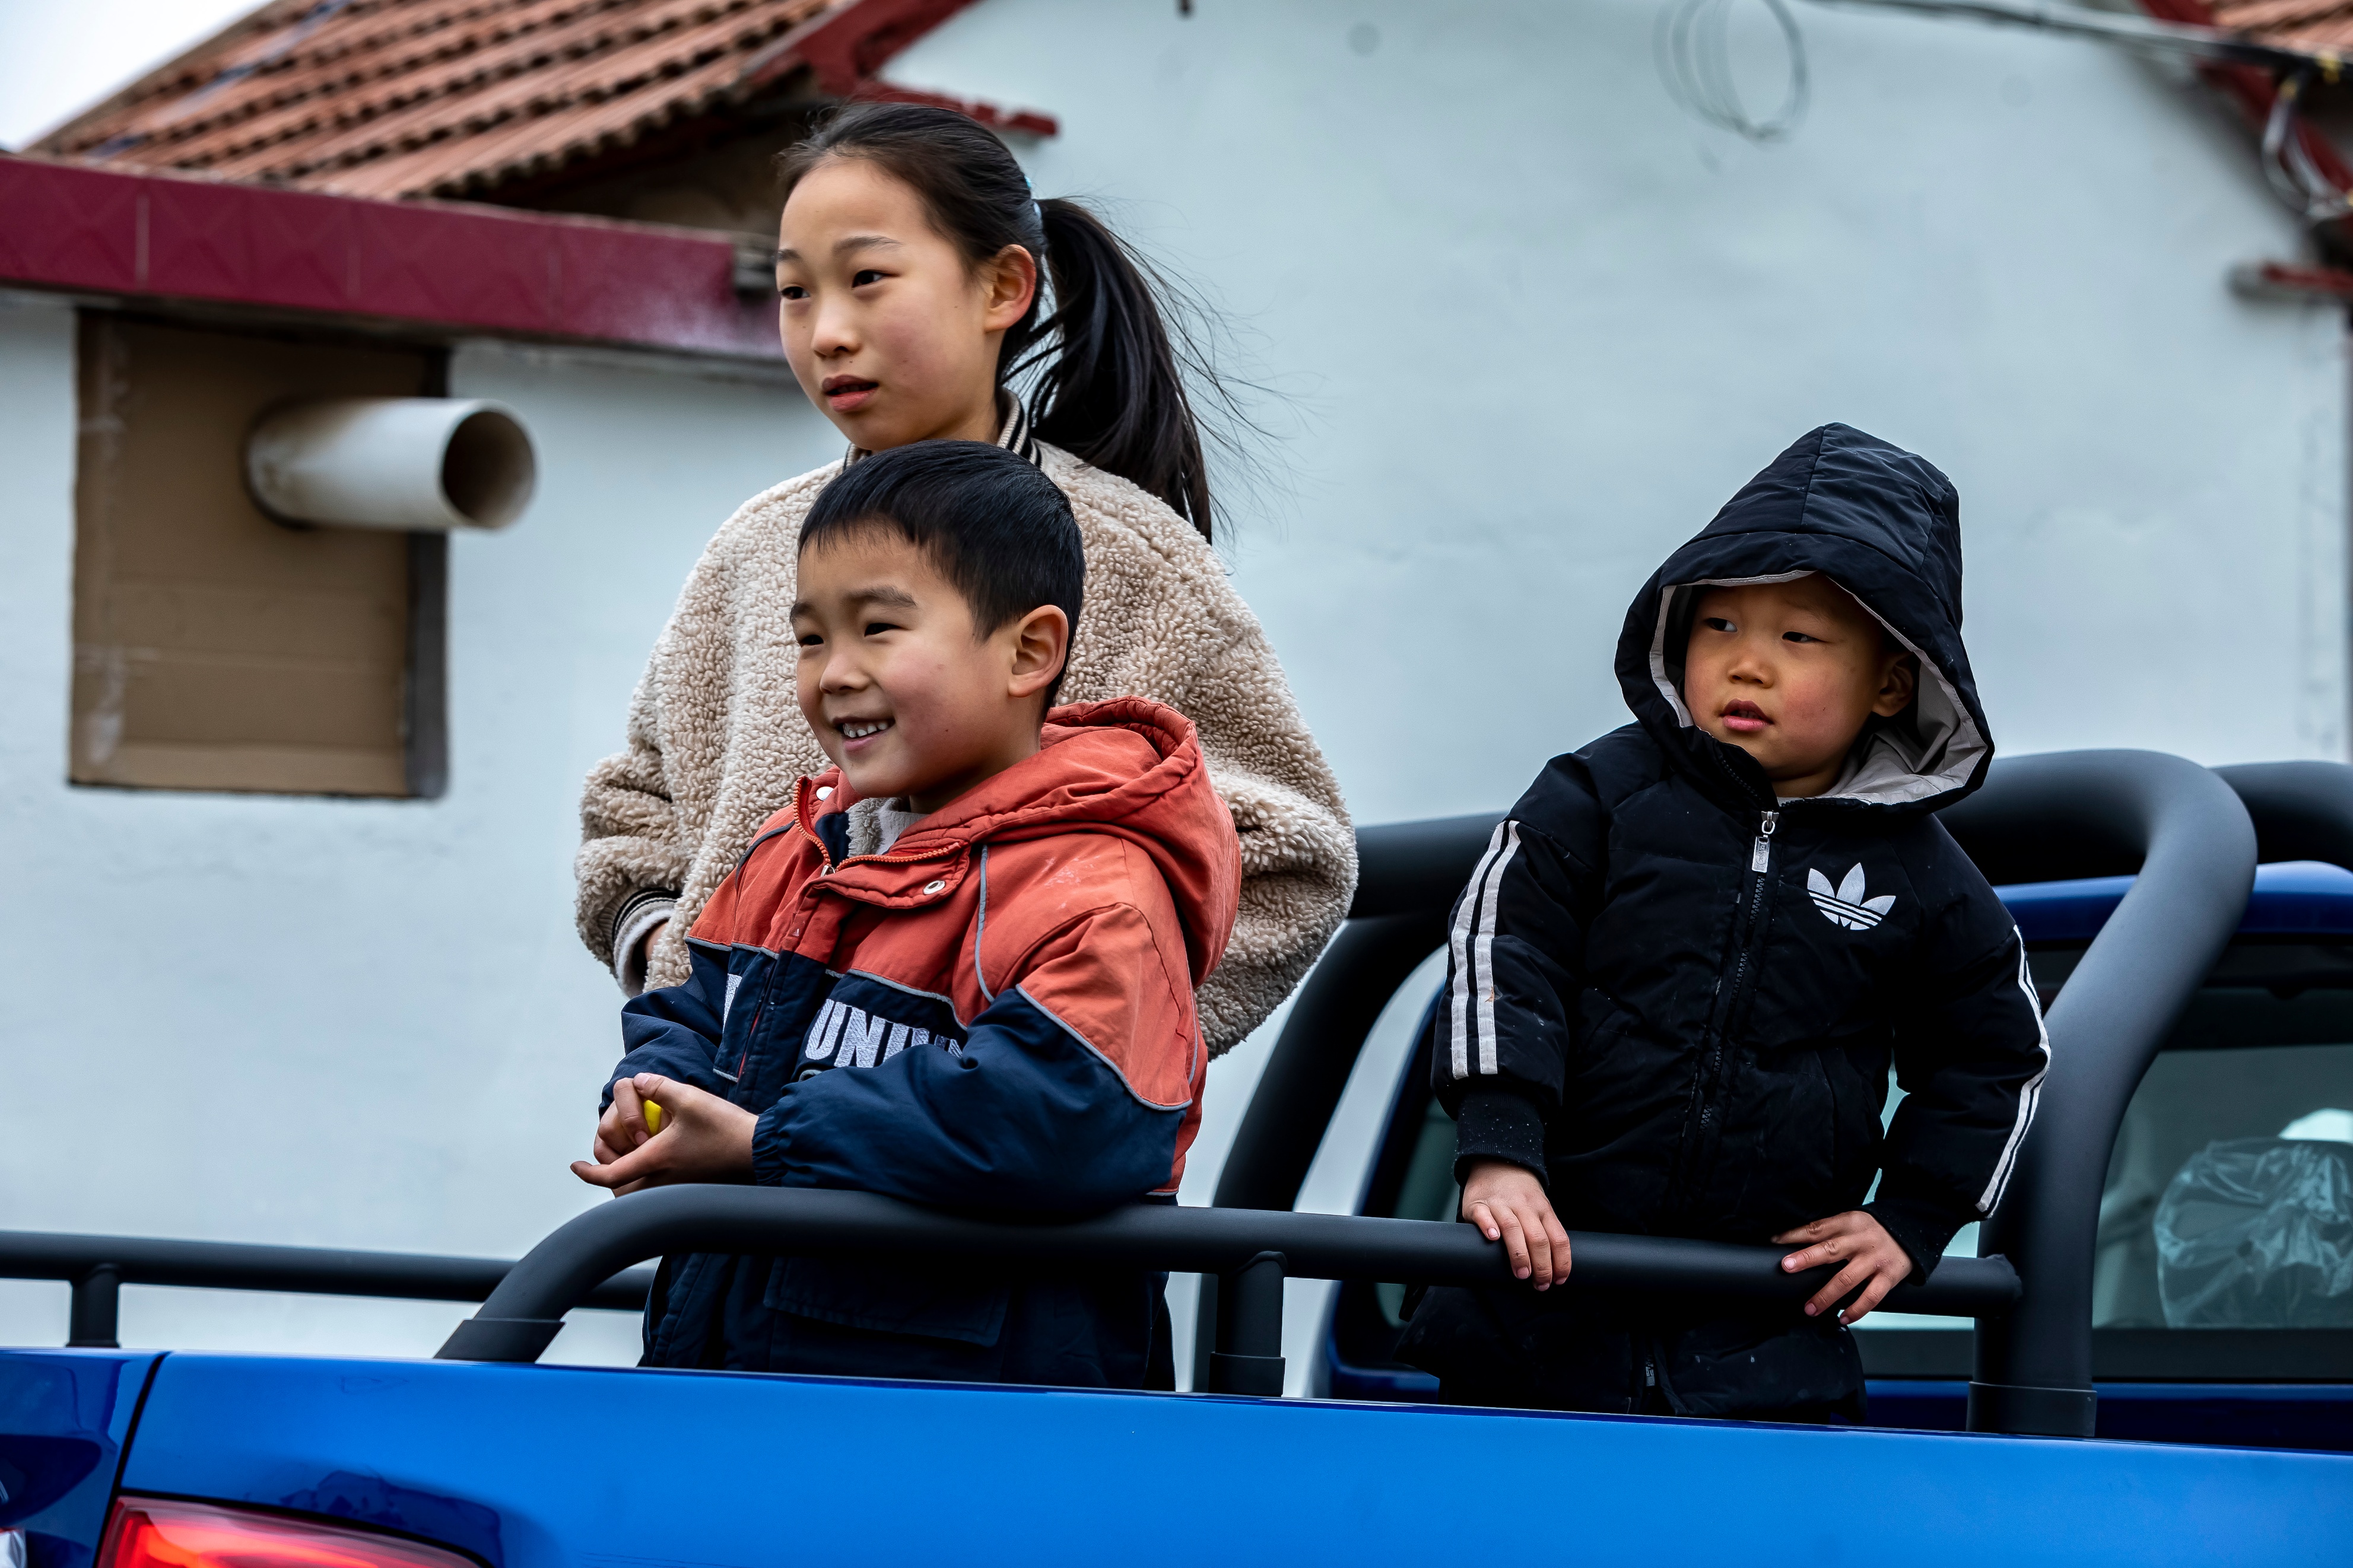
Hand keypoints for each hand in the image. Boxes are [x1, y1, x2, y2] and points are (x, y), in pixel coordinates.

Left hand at [572, 1074, 757, 1195]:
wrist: (758, 1150)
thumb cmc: (726, 1128)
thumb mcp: (689, 1098)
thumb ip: (659, 1087)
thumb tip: (638, 1081)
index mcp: (656, 1160)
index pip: (610, 1174)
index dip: (588, 1171)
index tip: (575, 1165)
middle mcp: (663, 1181)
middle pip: (621, 1194)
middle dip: (607, 1179)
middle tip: (603, 1160)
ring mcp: (677, 1188)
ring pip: (639, 1195)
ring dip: (627, 1181)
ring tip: (626, 1160)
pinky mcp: (691, 1188)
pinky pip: (658, 1193)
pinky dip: (647, 1183)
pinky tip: (656, 1162)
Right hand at [1461, 1159, 1570, 1290]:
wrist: (1496, 1162)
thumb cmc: (1520, 1195)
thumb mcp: (1539, 1207)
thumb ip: (1545, 1232)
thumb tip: (1554, 1268)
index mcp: (1543, 1209)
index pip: (1558, 1238)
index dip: (1561, 1262)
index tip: (1559, 1280)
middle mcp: (1524, 1206)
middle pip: (1538, 1237)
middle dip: (1541, 1265)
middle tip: (1540, 1284)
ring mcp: (1501, 1204)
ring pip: (1513, 1228)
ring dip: (1519, 1254)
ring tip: (1521, 1274)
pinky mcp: (1478, 1204)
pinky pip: (1484, 1215)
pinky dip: (1489, 1227)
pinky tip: (1493, 1239)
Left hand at [1773, 1211, 1913, 1323]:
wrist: (1912, 1232)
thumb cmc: (1873, 1230)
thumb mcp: (1851, 1222)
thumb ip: (1829, 1232)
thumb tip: (1794, 1245)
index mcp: (1847, 1223)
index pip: (1816, 1228)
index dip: (1794, 1235)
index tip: (1774, 1243)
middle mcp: (1860, 1241)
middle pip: (1830, 1249)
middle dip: (1806, 1258)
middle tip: (1786, 1267)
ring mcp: (1875, 1260)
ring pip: (1847, 1279)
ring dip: (1826, 1295)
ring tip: (1810, 1308)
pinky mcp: (1889, 1276)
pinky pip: (1871, 1296)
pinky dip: (1856, 1309)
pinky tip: (1842, 1317)